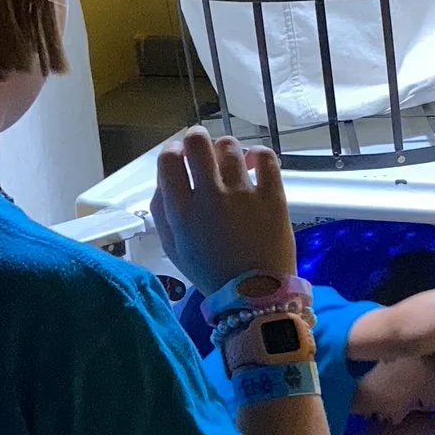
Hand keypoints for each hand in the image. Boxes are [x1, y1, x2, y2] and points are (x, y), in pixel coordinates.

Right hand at [150, 127, 296, 297]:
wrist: (255, 296)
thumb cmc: (211, 273)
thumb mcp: (173, 248)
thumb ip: (162, 213)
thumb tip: (163, 181)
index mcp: (181, 211)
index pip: (168, 159)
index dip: (172, 151)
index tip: (180, 158)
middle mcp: (210, 196)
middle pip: (197, 141)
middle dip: (197, 138)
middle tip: (204, 150)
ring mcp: (243, 193)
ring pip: (230, 145)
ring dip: (226, 149)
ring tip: (231, 163)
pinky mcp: (272, 196)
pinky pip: (265, 157)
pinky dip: (258, 154)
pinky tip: (253, 163)